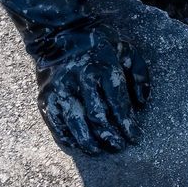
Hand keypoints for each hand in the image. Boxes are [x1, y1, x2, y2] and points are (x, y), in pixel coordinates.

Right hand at [28, 25, 150, 154]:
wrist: (59, 35)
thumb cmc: (99, 47)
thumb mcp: (126, 51)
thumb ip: (139, 74)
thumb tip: (142, 103)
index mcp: (103, 66)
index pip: (117, 102)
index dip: (127, 124)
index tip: (135, 137)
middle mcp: (80, 78)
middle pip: (97, 116)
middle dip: (110, 135)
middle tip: (119, 146)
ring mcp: (60, 89)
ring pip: (75, 123)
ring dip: (88, 142)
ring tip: (98, 151)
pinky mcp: (45, 98)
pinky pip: (55, 124)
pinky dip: (67, 137)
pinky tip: (77, 145)